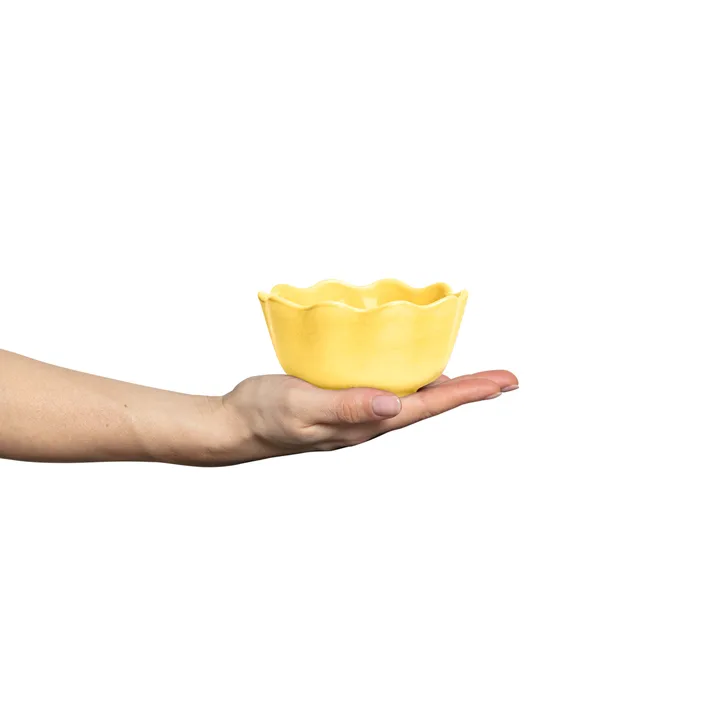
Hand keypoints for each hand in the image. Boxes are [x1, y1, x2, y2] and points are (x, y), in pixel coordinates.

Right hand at [214, 370, 518, 462]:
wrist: (238, 424)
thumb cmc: (265, 415)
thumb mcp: (301, 407)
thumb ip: (345, 407)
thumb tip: (393, 405)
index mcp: (368, 422)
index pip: (430, 406)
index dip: (469, 392)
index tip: (505, 382)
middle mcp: (372, 419)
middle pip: (432, 403)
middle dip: (470, 390)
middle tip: (506, 379)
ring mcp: (360, 411)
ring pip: (414, 397)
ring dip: (447, 387)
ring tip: (475, 377)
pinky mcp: (346, 399)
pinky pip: (390, 387)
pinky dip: (412, 376)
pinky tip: (413, 365)